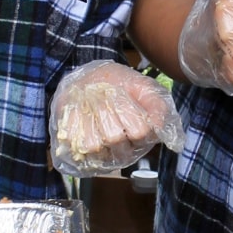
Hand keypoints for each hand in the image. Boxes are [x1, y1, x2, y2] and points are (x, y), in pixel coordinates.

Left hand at [49, 60, 184, 175]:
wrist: (90, 79)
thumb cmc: (120, 84)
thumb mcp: (143, 86)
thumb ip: (157, 104)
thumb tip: (159, 126)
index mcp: (143, 137)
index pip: (139, 132)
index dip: (128, 110)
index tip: (122, 94)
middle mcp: (123, 150)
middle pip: (115, 137)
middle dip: (107, 109)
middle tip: (105, 96)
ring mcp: (99, 153)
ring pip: (94, 144)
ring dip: (89, 116)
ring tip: (91, 103)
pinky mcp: (77, 150)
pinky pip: (73, 141)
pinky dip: (73, 120)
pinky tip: (78, 111)